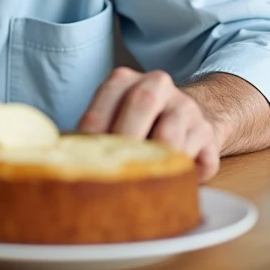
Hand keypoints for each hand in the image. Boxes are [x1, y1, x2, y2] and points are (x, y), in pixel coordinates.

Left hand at [77, 67, 220, 180]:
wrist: (187, 113)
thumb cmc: (138, 122)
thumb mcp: (113, 114)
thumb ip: (93, 133)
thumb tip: (60, 160)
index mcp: (125, 80)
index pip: (107, 97)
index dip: (94, 129)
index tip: (83, 157)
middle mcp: (157, 86)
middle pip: (142, 104)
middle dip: (126, 139)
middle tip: (113, 170)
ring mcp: (186, 108)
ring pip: (172, 136)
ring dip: (154, 163)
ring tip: (140, 185)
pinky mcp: (209, 133)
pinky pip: (200, 160)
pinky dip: (187, 178)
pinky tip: (173, 188)